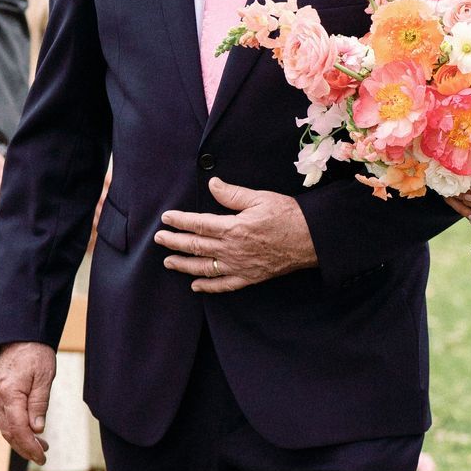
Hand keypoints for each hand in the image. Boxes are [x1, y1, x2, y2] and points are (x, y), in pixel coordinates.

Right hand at [0, 341, 55, 466]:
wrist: (21, 336)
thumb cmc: (36, 354)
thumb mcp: (44, 378)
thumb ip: (39, 404)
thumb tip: (37, 429)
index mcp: (9, 393)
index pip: (18, 428)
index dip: (30, 445)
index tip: (42, 456)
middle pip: (9, 432)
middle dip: (25, 447)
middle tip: (42, 457)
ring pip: (5, 427)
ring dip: (21, 441)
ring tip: (40, 448)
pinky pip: (5, 418)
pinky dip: (16, 430)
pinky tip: (30, 434)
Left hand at [156, 179, 316, 293]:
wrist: (311, 239)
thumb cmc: (288, 216)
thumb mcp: (259, 198)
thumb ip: (232, 194)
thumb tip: (213, 184)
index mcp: (233, 228)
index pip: (199, 225)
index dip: (180, 221)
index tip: (166, 218)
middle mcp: (232, 250)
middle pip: (196, 247)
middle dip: (175, 242)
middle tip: (159, 239)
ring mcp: (240, 266)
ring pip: (204, 268)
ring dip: (184, 265)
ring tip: (169, 262)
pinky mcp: (250, 277)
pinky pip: (224, 285)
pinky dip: (208, 286)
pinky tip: (196, 285)